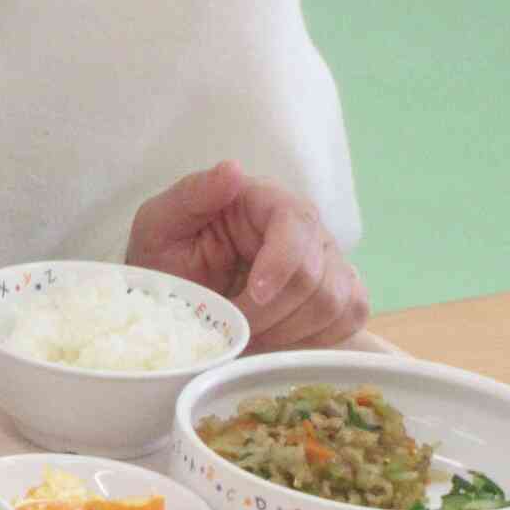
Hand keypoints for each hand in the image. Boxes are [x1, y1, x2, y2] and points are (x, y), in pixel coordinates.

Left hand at [126, 161, 369, 350]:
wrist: (175, 298)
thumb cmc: (167, 256)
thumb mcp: (160, 222)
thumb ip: (193, 194)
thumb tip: (232, 170)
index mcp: (265, 200)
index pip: (297, 223)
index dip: (281, 264)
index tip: (253, 294)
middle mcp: (305, 227)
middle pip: (318, 274)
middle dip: (272, 312)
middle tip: (234, 327)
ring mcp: (328, 261)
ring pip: (336, 303)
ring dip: (288, 331)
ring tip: (249, 335)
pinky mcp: (340, 293)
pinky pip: (349, 319)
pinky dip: (314, 339)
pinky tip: (278, 338)